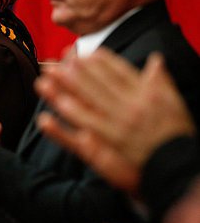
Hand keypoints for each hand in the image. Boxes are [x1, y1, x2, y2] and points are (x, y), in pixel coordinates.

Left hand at [34, 48, 194, 192]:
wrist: (180, 171)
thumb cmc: (177, 136)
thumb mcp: (175, 103)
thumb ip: (161, 80)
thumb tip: (155, 59)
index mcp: (144, 96)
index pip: (115, 73)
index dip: (94, 62)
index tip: (78, 52)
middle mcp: (128, 110)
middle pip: (94, 87)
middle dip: (71, 73)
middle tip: (53, 62)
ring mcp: (115, 132)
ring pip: (83, 110)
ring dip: (61, 95)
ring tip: (43, 83)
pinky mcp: (106, 154)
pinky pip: (78, 142)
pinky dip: (60, 132)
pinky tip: (43, 120)